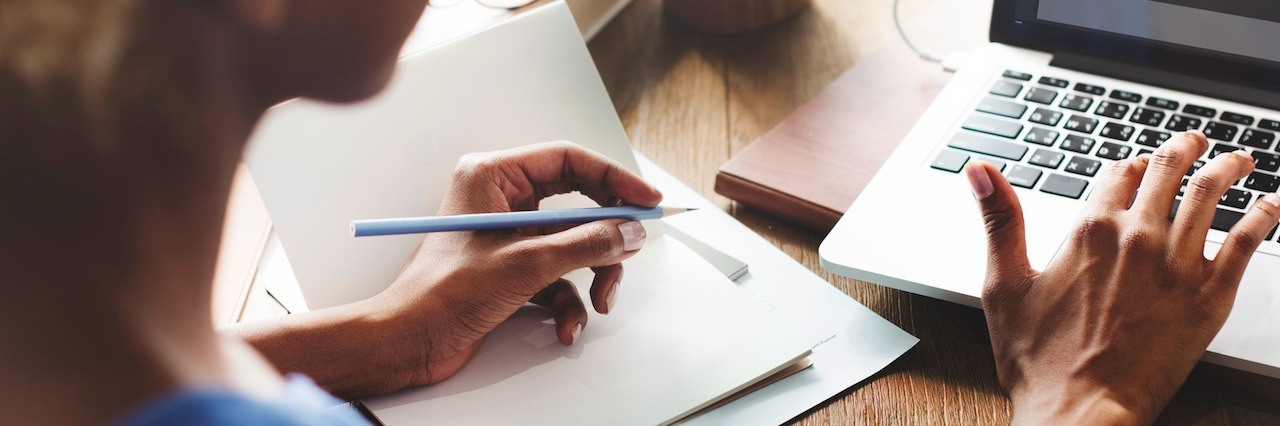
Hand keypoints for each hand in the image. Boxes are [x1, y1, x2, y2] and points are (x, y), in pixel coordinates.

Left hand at [373, 141, 661, 385]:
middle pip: (577, 204)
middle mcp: (500, 200)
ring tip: (599, 300)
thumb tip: (628, 231)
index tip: (646, 200)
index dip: (614, 179)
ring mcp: (507, 236)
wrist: (408, 342)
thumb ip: (586, 244)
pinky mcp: (510, 269)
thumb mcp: (527, 264)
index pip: (568, 160)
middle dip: (604, 236)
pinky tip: (565, 326)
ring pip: (572, 245)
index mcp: (492, 176)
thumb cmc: (441, 294)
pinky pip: (557, 276)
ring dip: (591, 276)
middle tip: (631, 248)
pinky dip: (568, 303)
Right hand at [966, 130, 1279, 423]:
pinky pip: (1247, 242)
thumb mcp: (1004, 284)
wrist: (1081, 411)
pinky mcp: (1209, 297)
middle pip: (1169, 171)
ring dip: (1228, 168)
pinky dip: (1264, 216)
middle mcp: (1137, 238)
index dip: (1129, 166)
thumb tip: (980, 171)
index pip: (1118, 173)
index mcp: (1089, 230)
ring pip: (1212, 195)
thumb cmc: (1039, 360)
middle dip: (1184, 149)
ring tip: (1239, 159)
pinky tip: (1272, 205)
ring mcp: (1178, 266)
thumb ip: (999, 220)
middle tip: (1194, 143)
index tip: (1137, 166)